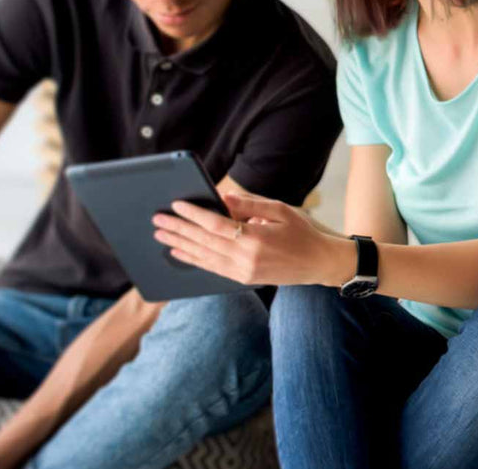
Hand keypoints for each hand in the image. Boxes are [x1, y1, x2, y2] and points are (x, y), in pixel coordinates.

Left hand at [152, 192, 350, 286]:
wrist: (320, 263)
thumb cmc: (303, 233)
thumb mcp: (281, 211)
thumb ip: (250, 205)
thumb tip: (223, 198)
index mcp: (256, 238)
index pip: (216, 225)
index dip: (194, 215)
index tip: (176, 205)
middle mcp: (247, 258)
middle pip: (204, 242)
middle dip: (179, 230)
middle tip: (158, 220)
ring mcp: (244, 271)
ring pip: (204, 257)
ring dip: (180, 246)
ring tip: (161, 236)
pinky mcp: (244, 279)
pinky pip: (212, 269)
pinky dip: (194, 260)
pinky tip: (179, 253)